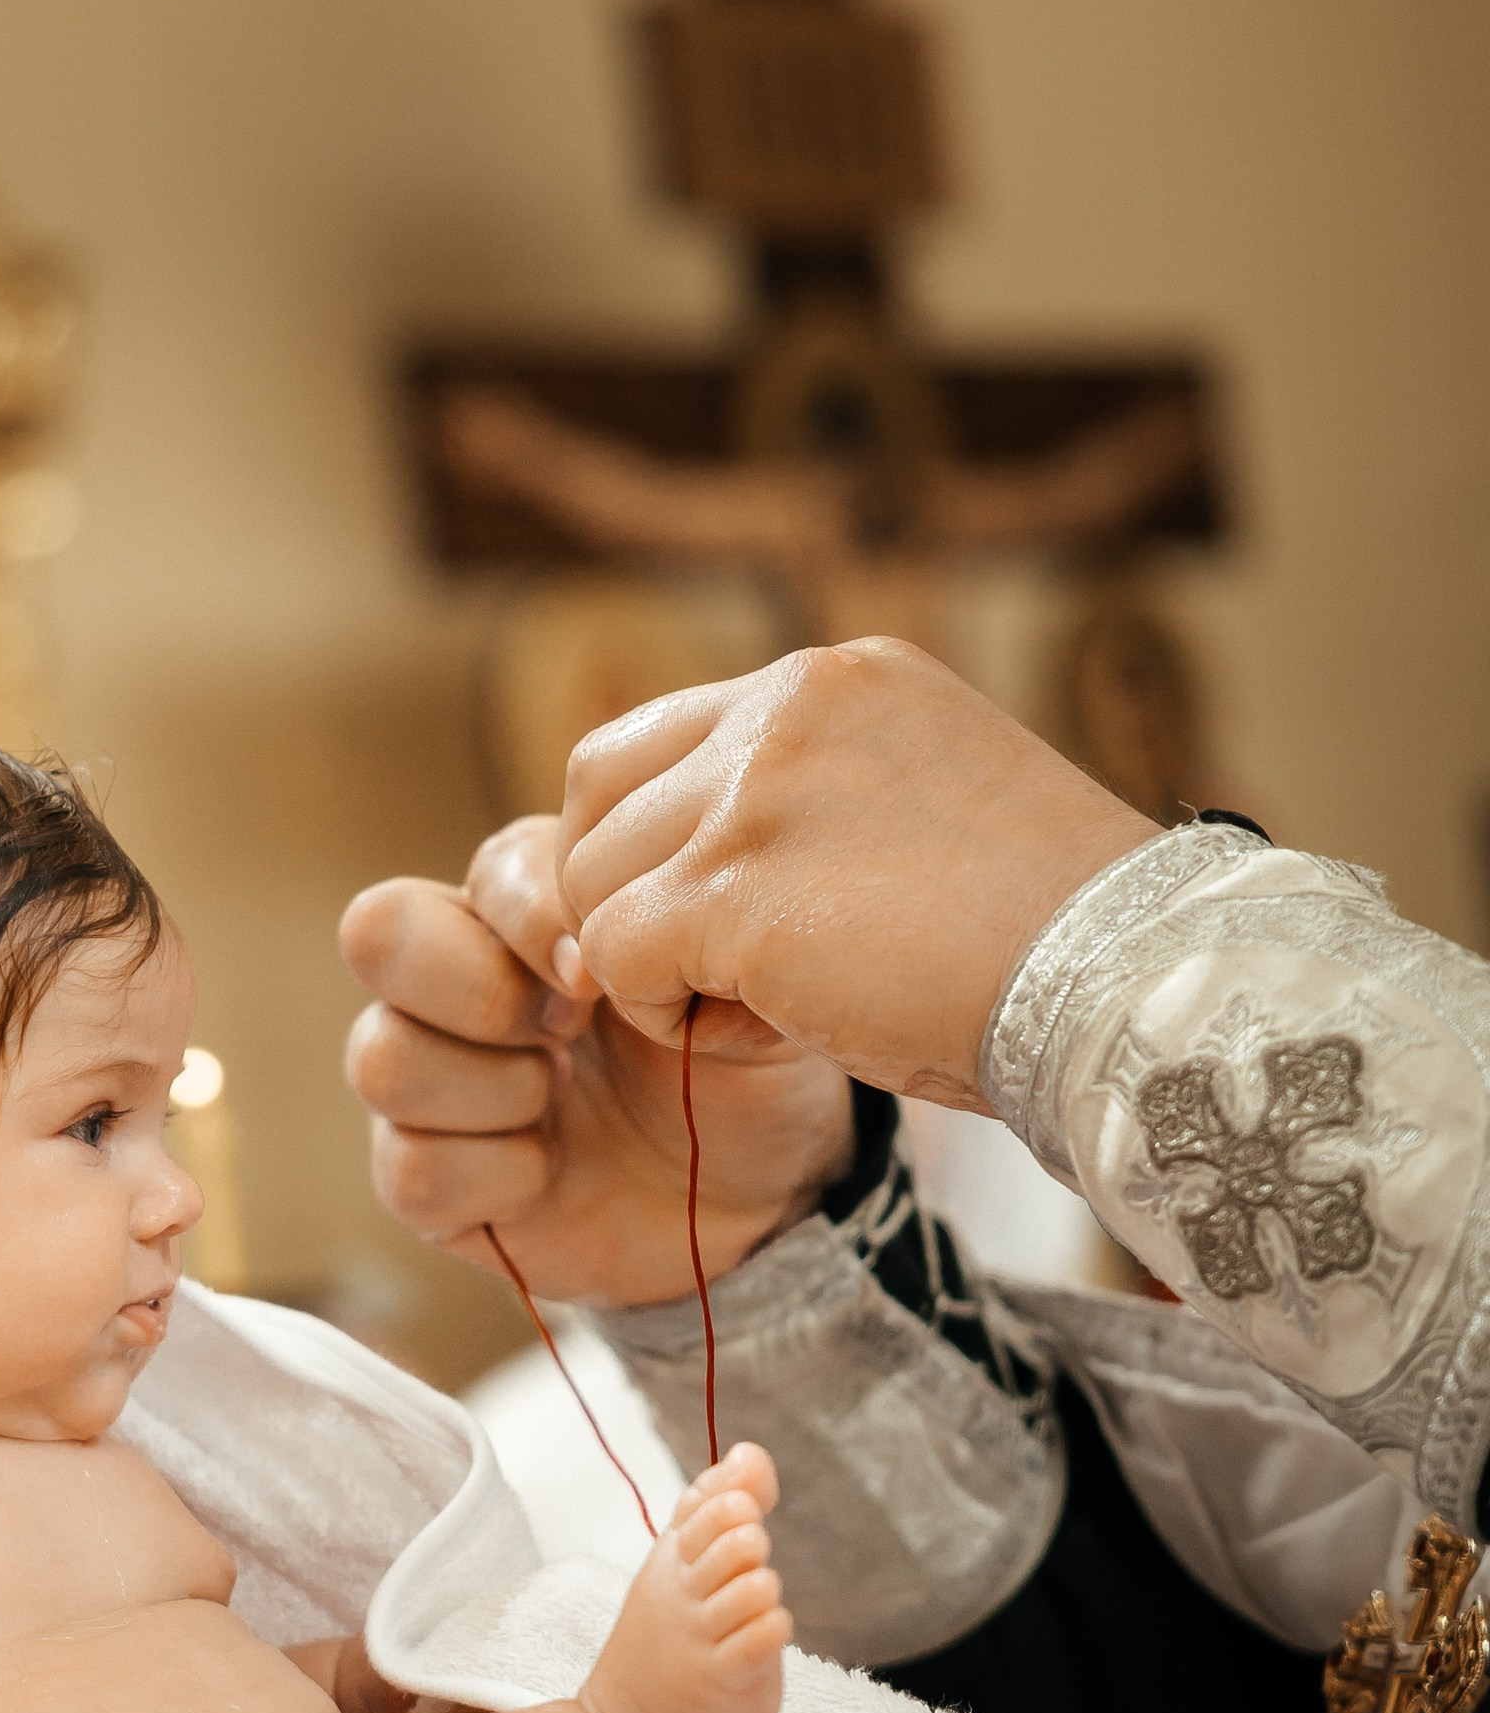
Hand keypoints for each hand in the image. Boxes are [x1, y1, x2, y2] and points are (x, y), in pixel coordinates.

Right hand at [343, 817, 852, 1305]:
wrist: (757, 1189)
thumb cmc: (735, 1060)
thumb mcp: (733, 972)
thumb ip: (675, 911)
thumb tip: (595, 937)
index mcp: (522, 908)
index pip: (479, 870)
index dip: (535, 917)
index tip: (604, 974)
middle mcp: (454, 983)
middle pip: (376, 932)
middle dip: (482, 988)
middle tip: (571, 1028)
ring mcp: (431, 1085)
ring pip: (380, 1060)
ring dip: (496, 1087)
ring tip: (565, 1100)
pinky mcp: (428, 1184)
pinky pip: (409, 1168)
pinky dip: (497, 1175)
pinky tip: (552, 1174)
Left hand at [557, 639, 1155, 1108]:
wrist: (1122, 981)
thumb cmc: (1048, 935)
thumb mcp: (927, 814)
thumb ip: (820, 804)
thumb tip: (707, 872)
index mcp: (839, 679)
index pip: (662, 739)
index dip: (659, 843)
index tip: (718, 921)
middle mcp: (787, 706)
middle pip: (597, 792)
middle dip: (626, 894)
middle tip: (705, 972)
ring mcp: (753, 790)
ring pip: (590, 877)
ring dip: (646, 961)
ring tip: (750, 1007)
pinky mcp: (732, 888)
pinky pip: (612, 954)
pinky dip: (658, 1012)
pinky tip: (754, 1032)